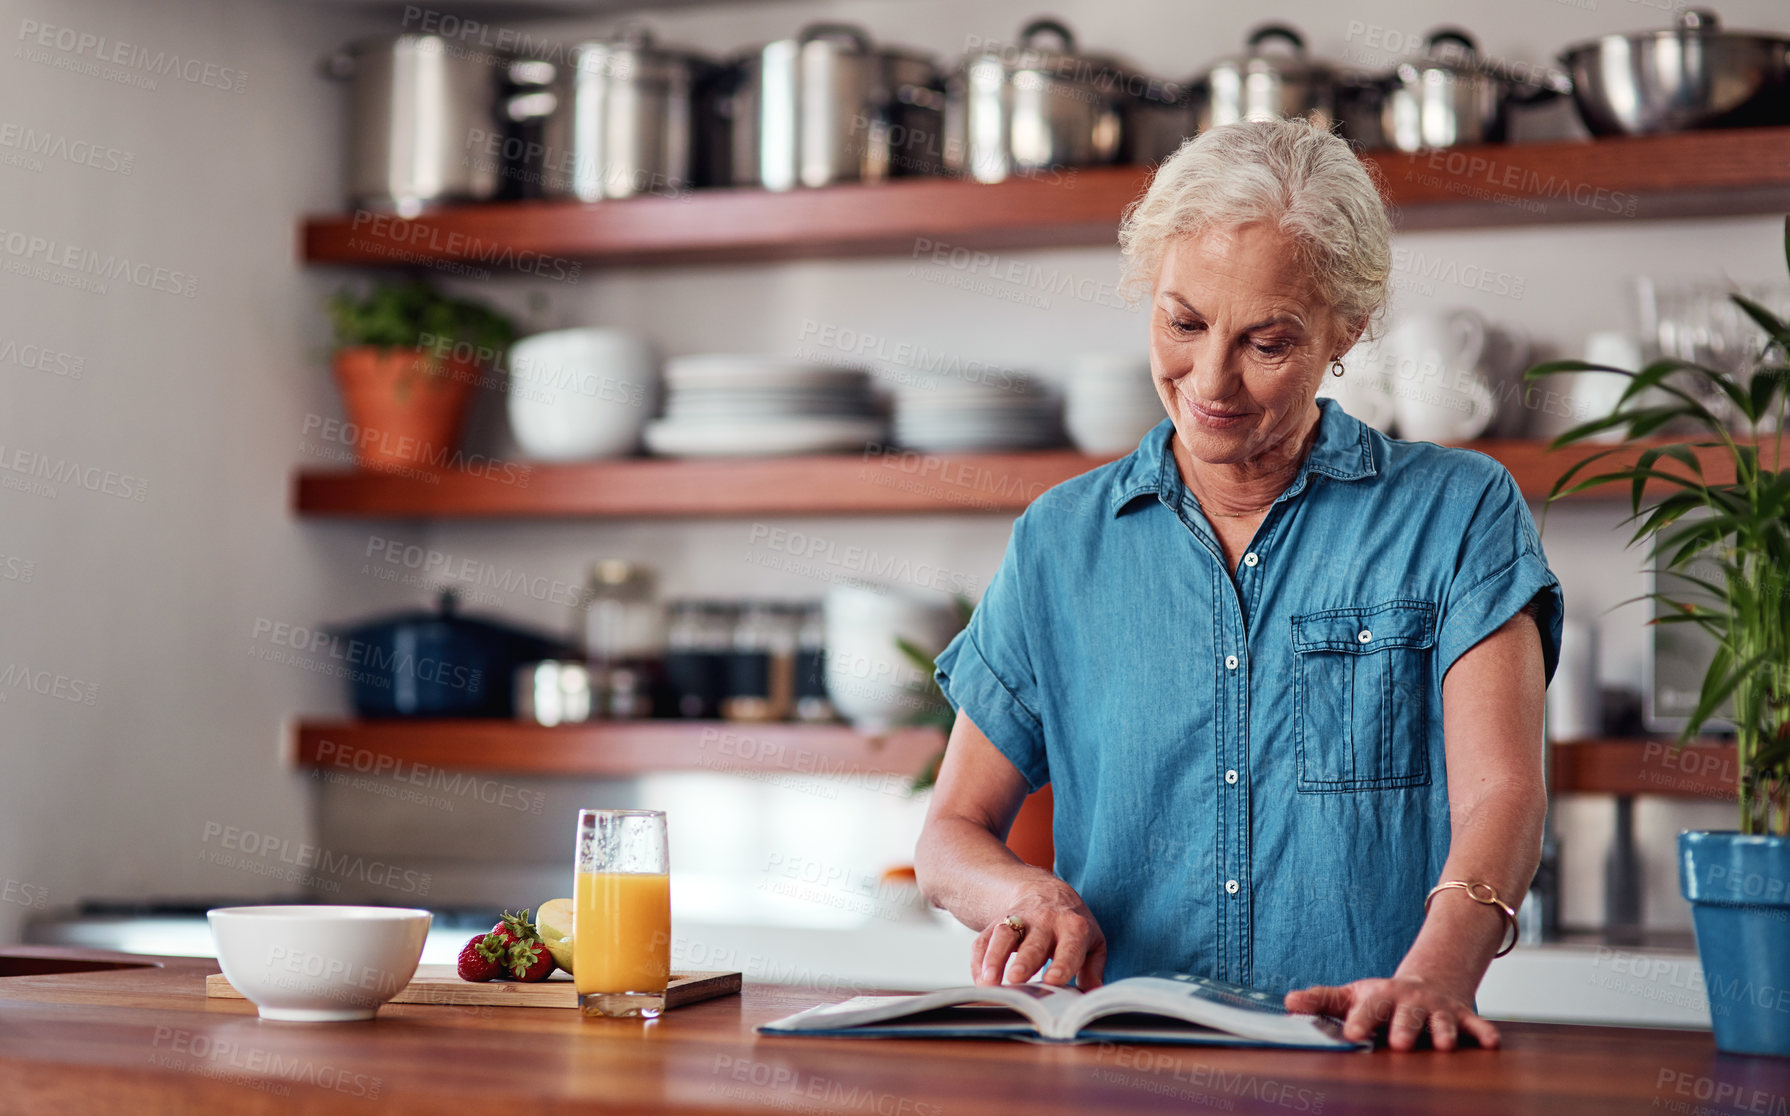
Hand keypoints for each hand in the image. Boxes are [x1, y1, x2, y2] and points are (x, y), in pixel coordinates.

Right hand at [971, 879, 1105, 989]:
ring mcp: (1018, 920)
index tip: (1053, 981)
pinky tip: (980, 980)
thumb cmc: (1071, 927)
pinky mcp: (996, 923)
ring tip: (989, 982)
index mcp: (1074, 927)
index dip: (1061, 964)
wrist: (1044, 892)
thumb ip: (1093, 970)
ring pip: (1004, 936)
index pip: (1069, 947)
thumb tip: (1094, 994)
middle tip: (1016, 979)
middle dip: (1024, 961)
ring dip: (994, 959)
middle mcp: (1045, 921)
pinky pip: (983, 940)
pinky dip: (979, 961)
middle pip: (1033, 943)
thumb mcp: (1091, 943)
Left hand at [1284, 976, 1499, 1051]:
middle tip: (1399, 1043)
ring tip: (1443, 1046)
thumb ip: (1321, 1000)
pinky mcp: (1461, 1016)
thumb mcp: (1351, 996)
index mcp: (1380, 998)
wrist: (1427, 982)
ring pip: (1441, 1022)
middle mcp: (1409, 1002)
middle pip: (1406, 1016)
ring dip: (1442, 1032)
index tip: (1351, 1035)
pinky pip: (1475, 1024)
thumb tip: (1287, 1003)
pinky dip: (1483, 1032)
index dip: (1360, 1020)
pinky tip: (1491, 1043)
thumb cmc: (1382, 998)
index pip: (1367, 1009)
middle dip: (1403, 1028)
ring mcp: (1436, 1009)